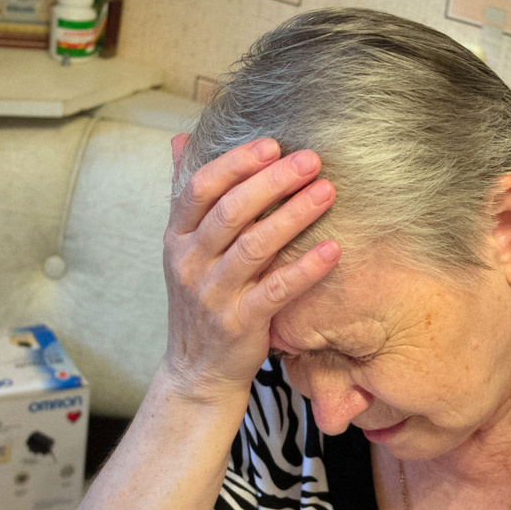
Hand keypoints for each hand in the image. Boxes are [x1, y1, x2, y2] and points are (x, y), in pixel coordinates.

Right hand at [162, 135, 340, 403]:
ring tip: (327, 192)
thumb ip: (190, 199)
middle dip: (272, 181)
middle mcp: (189, 263)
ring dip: (293, 215)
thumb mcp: (185, 250)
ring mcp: (213, 294)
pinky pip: (277, 289)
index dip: (236, 162)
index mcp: (176, 238)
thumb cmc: (202, 300)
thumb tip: (181, 138)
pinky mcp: (240, 323)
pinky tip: (334, 249)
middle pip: (230, 211)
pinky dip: (306, 268)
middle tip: (310, 160)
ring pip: (254, 246)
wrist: (197, 371)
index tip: (272, 144)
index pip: (199, 188)